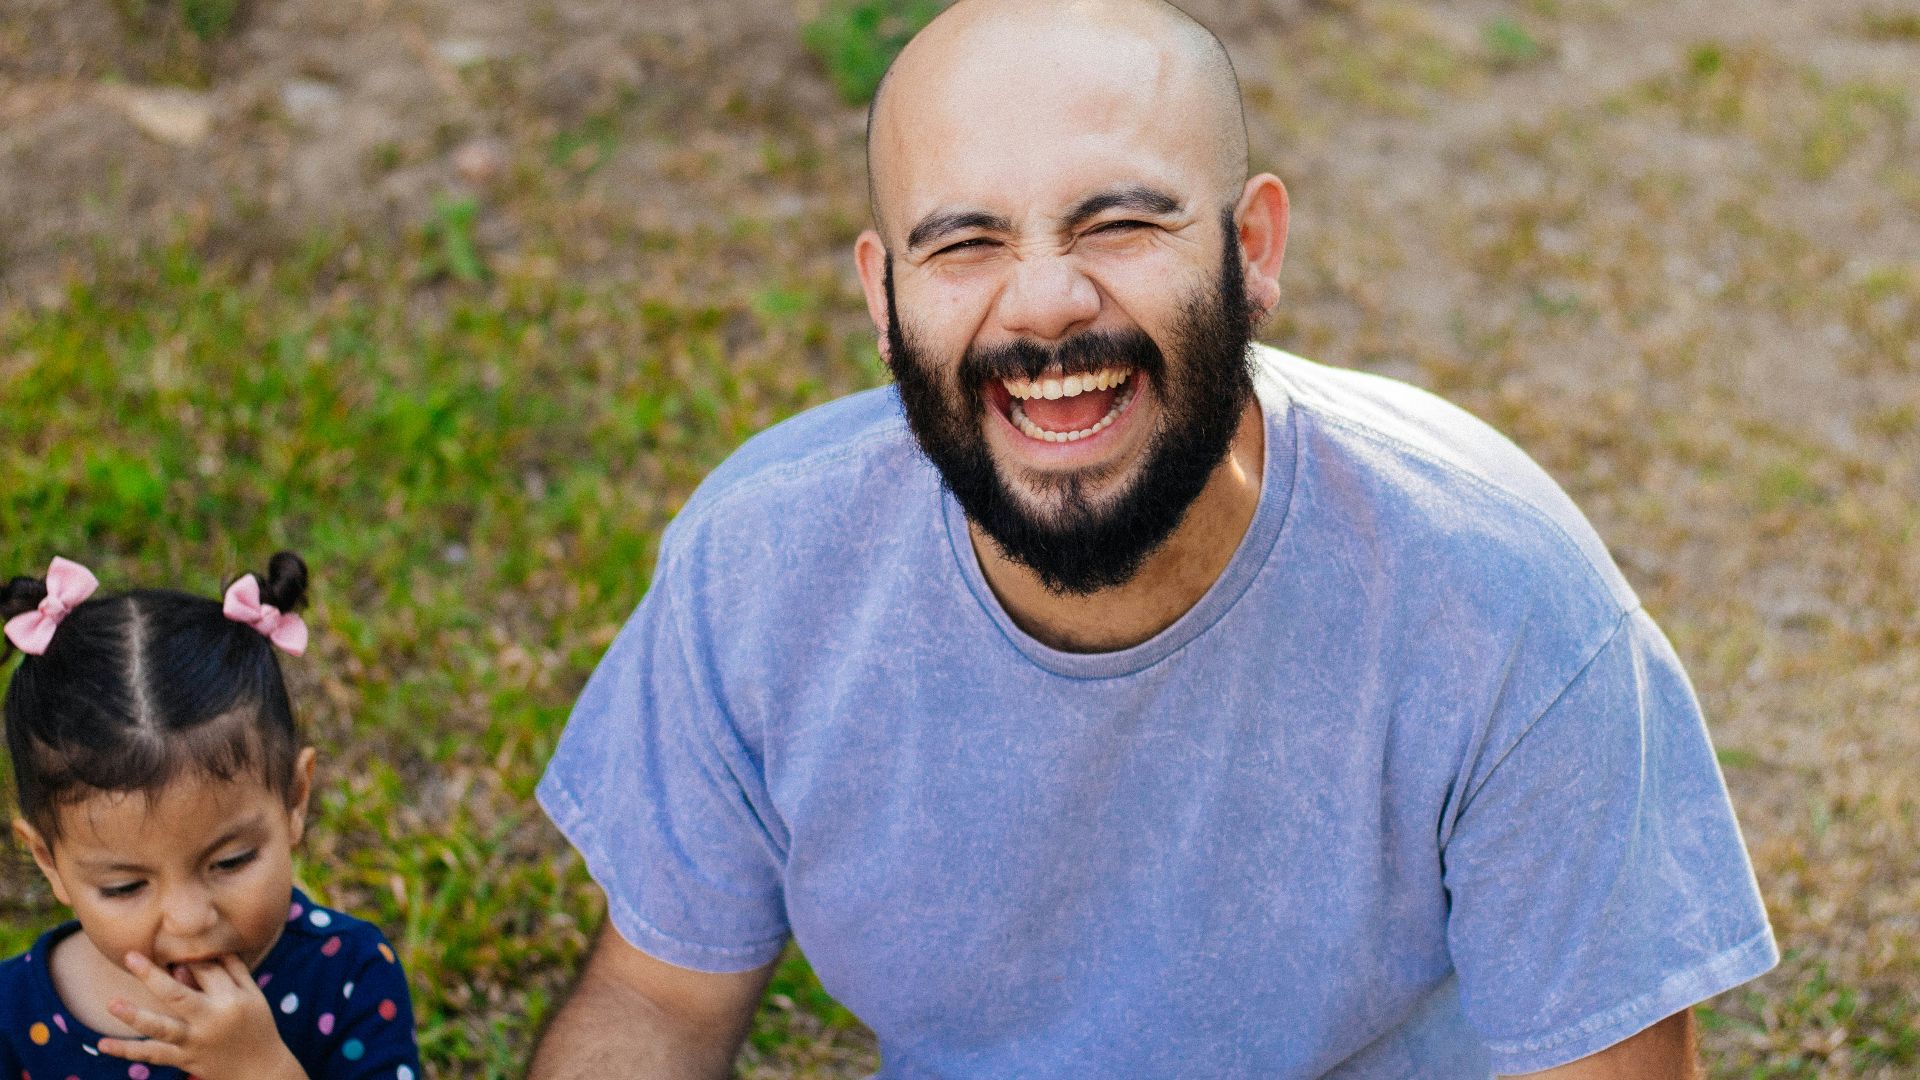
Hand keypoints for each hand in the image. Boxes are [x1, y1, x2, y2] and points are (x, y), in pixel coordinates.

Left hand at [98, 951, 308, 1079]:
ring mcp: (195, 1042)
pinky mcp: (183, 1060)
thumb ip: (233, 970)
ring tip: (111, 1003)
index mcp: (231, 999)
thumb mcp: (254, 995)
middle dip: (154, 976)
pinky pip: (153, 1055)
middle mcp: (211, 1020)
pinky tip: (103, 1044)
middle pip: (178, 995)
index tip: (171, 944)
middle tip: (130, 956)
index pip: (206, 970)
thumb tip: (209, 946)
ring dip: (136, 1016)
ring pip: (162, 1029)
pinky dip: (127, 1051)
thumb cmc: (258, 1027)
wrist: (261, 1072)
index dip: (187, 956)